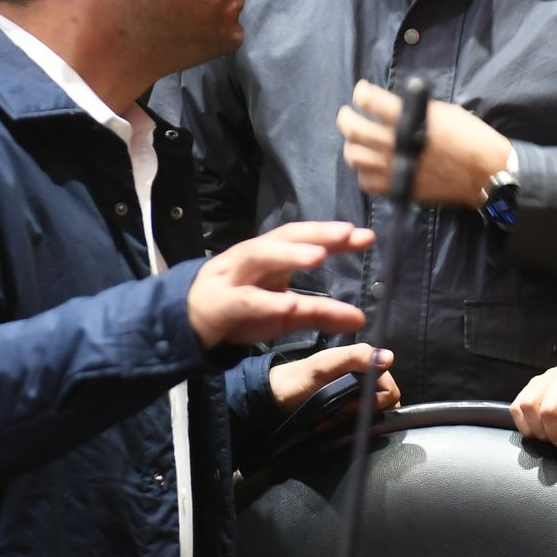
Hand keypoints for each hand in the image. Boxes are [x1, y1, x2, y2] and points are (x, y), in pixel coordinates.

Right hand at [187, 222, 373, 349]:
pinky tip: (290, 303)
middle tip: (349, 234)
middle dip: (317, 234)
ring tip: (318, 256)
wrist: (190, 323)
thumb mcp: (285, 312)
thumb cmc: (243, 310)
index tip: (366, 236)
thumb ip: (320, 313)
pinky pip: (246, 299)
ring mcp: (233, 276)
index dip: (333, 235)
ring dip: (289, 254)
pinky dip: (268, 300)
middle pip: (285, 237)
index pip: (305, 238)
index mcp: (270, 255)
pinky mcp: (221, 302)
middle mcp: (252, 257)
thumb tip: (360, 318)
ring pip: (259, 255)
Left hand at [269, 343, 400, 413]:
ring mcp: (354, 398)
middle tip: (340, 413)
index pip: (388, 387)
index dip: (376, 399)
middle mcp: (363, 380)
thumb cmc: (298, 380)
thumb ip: (355, 357)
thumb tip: (389, 358)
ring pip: (370, 417)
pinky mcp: (345, 415)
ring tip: (330, 421)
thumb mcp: (324, 365)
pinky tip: (326, 425)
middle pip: (382, 404)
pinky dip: (342, 427)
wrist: (273, 401)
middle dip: (361, 412)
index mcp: (362, 364)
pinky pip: (356, 426)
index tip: (351, 405)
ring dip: (350, 422)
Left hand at [336, 79, 512, 206]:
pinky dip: (362, 172)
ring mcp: (396, 168)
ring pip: (355, 157)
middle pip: (355, 130)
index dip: (361, 93)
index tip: (361, 92)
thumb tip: (394, 106)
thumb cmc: (471, 137)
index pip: (371, 101)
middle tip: (347, 115)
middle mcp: (398, 143)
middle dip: (346, 119)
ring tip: (355, 141)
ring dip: (351, 146)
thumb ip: (415, 109)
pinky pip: (367, 182)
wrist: (486, 172)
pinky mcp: (400, 188)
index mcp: (411, 119)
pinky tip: (368, 165)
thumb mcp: (446, 112)